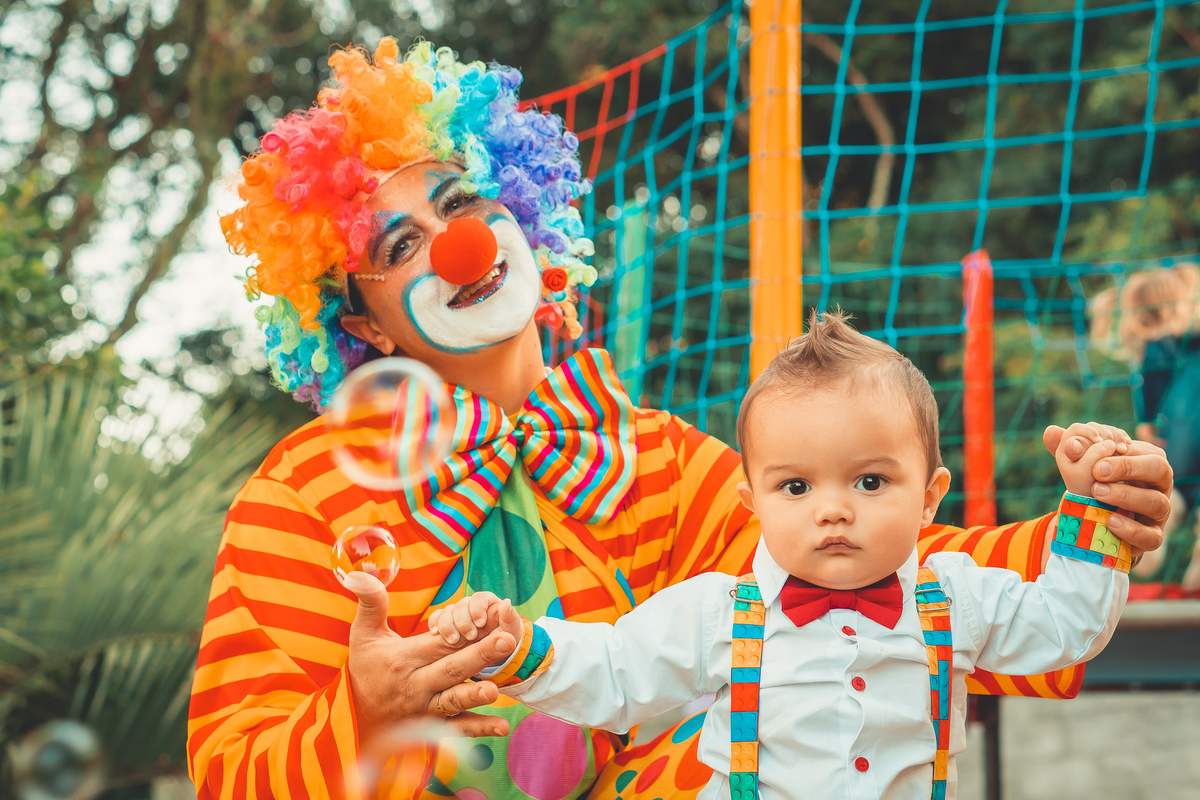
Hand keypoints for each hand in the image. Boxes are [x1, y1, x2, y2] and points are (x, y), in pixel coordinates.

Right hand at [343, 572, 516, 741]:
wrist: (353, 716)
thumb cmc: (365, 668)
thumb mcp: (363, 634)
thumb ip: (371, 603)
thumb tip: (359, 574)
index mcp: (403, 658)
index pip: (439, 643)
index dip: (466, 630)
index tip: (492, 616)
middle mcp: (415, 685)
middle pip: (451, 668)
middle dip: (480, 655)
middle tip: (507, 640)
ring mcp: (424, 709)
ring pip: (453, 701)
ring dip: (474, 696)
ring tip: (497, 690)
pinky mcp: (431, 727)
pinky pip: (456, 729)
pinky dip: (478, 729)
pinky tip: (502, 727)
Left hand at [1044, 424, 1172, 552]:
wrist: (1102, 523)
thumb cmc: (1098, 485)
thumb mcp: (1083, 465)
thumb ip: (1069, 448)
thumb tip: (1050, 431)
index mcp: (1147, 461)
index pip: (1143, 448)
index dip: (1117, 446)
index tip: (1092, 447)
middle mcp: (1159, 485)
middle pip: (1160, 468)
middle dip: (1129, 467)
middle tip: (1098, 469)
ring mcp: (1159, 512)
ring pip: (1157, 502)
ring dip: (1126, 496)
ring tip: (1096, 492)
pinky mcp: (1153, 537)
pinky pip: (1152, 536)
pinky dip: (1132, 529)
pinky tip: (1110, 521)